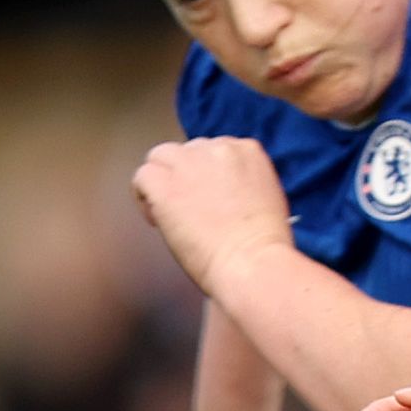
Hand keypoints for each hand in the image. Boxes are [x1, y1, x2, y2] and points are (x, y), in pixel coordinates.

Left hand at [133, 137, 295, 294]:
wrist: (252, 261)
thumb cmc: (262, 246)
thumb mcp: (268, 199)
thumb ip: (244, 185)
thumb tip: (223, 193)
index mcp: (247, 151)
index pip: (214, 150)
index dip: (205, 175)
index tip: (205, 197)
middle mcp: (218, 149)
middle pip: (187, 152)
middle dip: (184, 177)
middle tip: (187, 208)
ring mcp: (189, 163)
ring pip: (160, 157)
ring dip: (161, 180)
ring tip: (167, 212)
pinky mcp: (165, 183)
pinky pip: (142, 177)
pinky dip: (144, 197)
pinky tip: (157, 219)